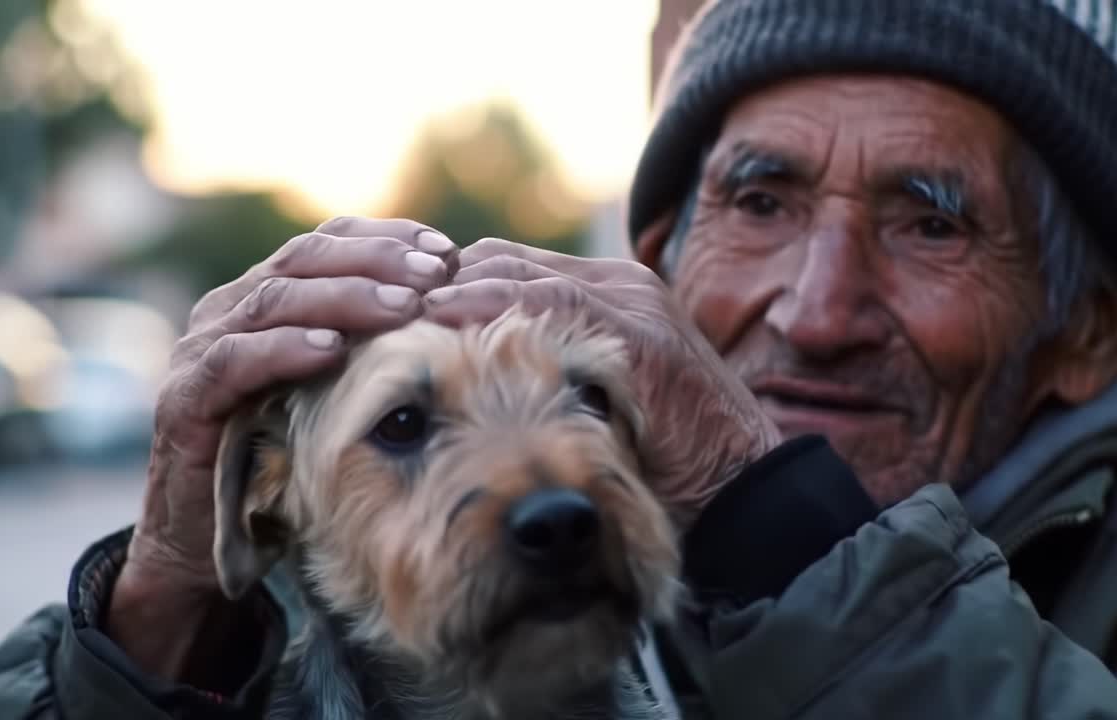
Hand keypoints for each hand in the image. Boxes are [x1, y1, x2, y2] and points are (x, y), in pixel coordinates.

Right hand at [109, 217, 457, 680]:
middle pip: (304, 259)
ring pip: (274, 300)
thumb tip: (450, 314)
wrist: (202, 538)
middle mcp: (228, 310)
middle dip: (376, 262)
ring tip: (401, 307)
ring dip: (343, 299)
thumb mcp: (332, 391)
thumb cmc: (283, 457)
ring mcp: (201, 351)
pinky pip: (234, 360)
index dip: (386, 240)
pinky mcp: (185, 400)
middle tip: (434, 273)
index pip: (327, 242)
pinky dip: (284, 349)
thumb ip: (369, 347)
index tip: (445, 250)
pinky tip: (332, 350)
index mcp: (264, 296)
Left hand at [423, 238, 780, 524]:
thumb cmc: (663, 461)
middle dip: (434, 282)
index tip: (388, 313)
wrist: (743, 488)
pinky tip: (438, 323)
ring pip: (515, 269)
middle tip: (373, 307)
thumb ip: (542, 378)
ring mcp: (630, 302)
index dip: (442, 285)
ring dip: (448, 289)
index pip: (503, 266)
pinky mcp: (638, 331)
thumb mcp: (591, 407)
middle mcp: (616, 283)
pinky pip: (549, 301)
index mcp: (606, 293)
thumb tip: (469, 387)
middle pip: (498, 259)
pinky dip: (489, 306)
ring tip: (390, 311)